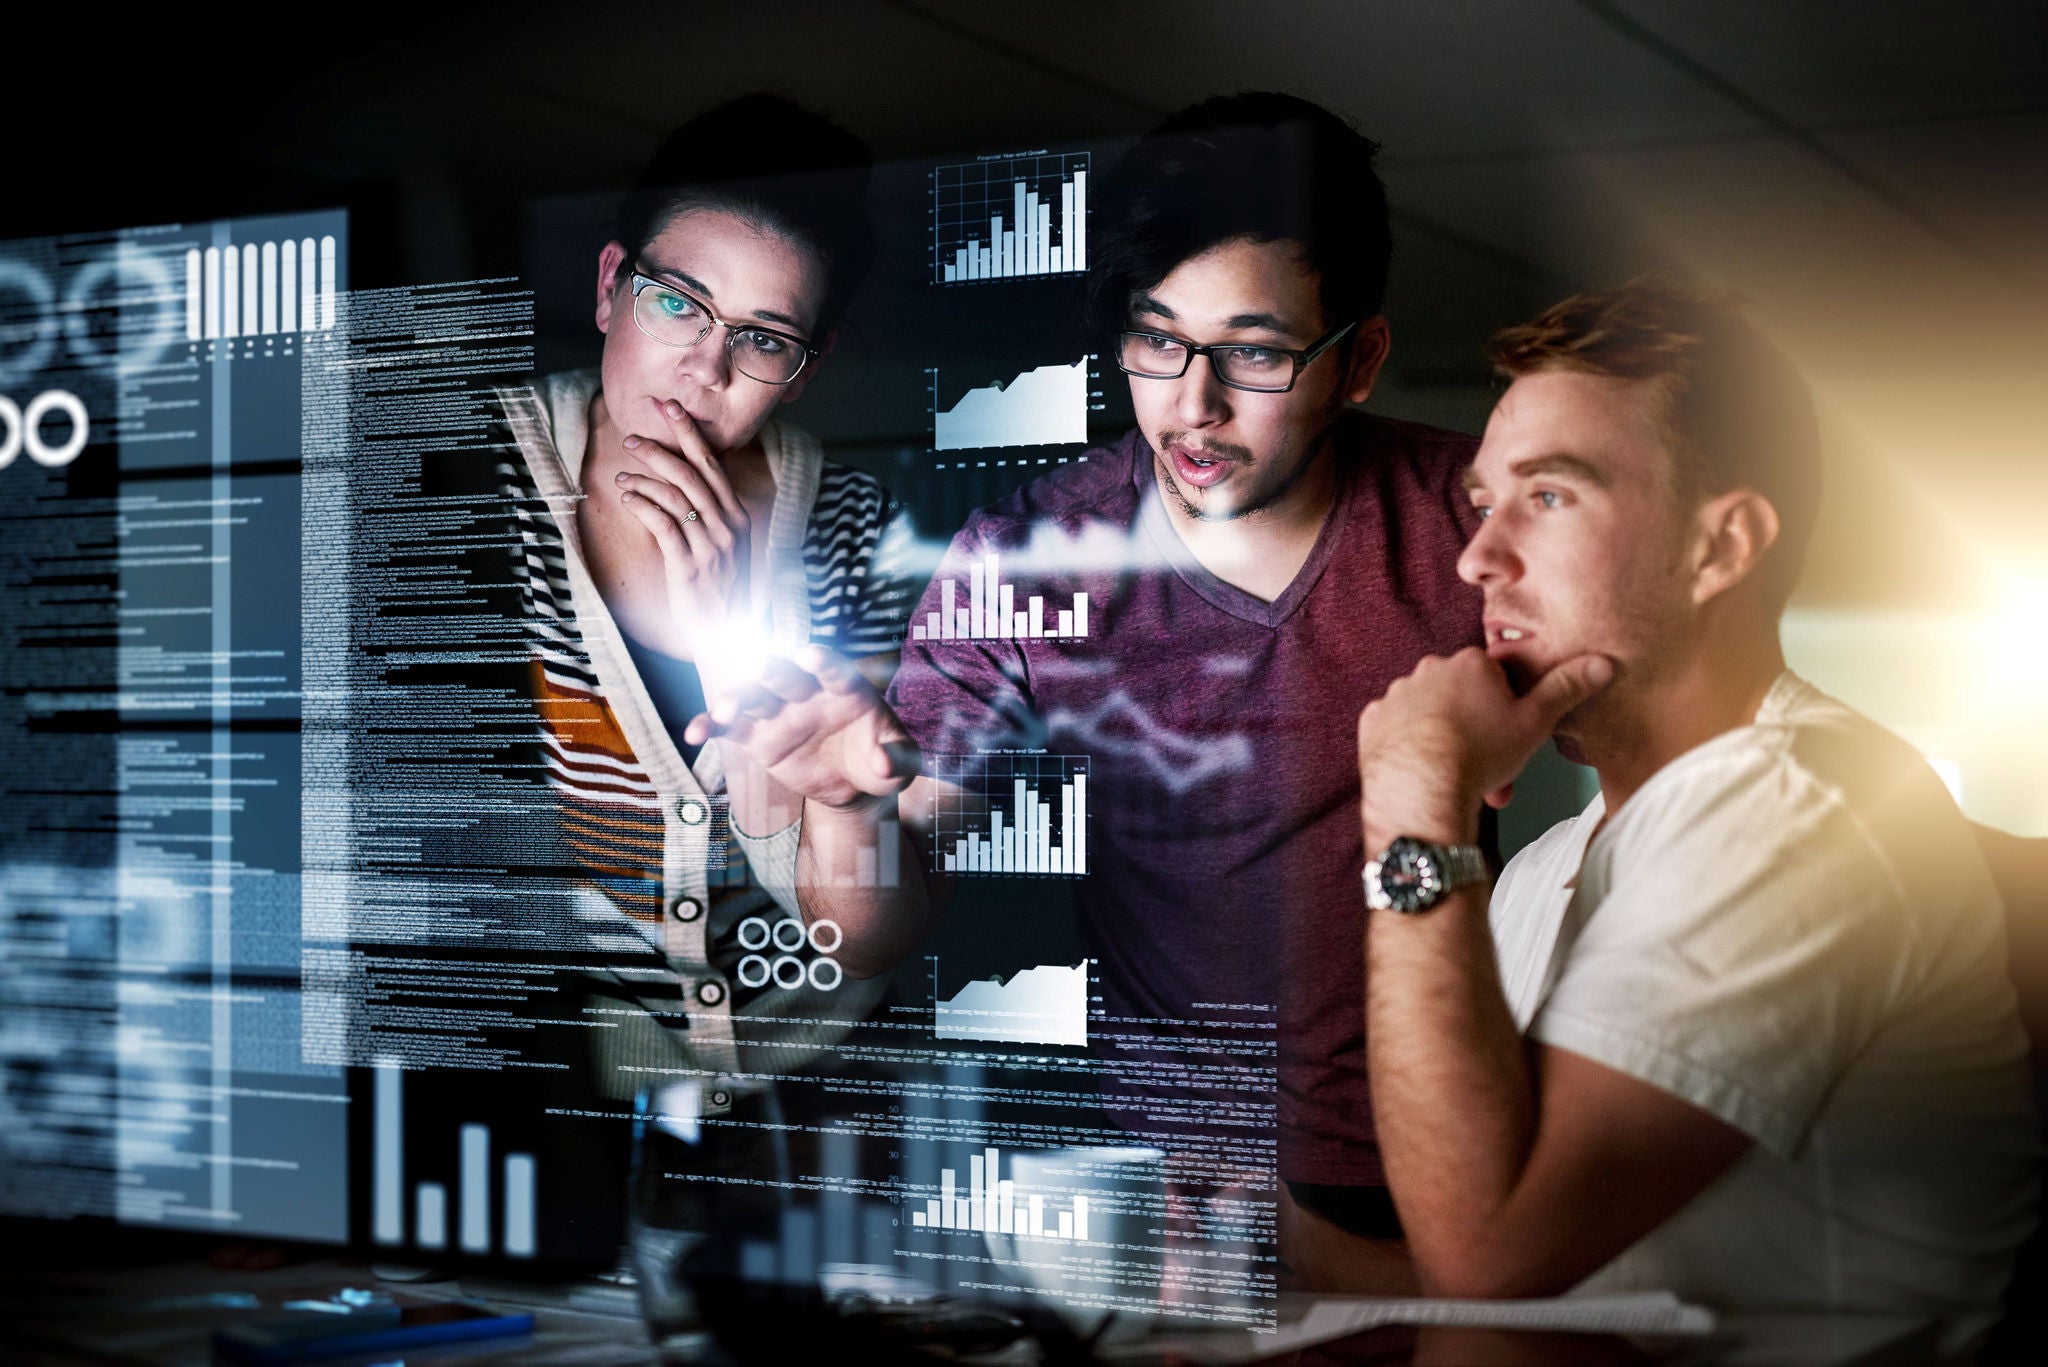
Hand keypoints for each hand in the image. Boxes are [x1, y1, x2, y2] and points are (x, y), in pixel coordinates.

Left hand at [615, 399, 750, 656]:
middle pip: (692, 473)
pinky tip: (627, 497)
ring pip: (675, 496)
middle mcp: (728, 525)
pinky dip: (643, 504)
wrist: (725, 634)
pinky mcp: (690, 565)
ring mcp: (711, 545)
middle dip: (661, 448)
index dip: (689, 432)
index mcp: (736, 515)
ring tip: (622, 476)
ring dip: (644, 479)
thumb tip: (681, 481)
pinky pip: (663, 524)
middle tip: (631, 437)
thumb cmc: (718, 587)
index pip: (712, 464)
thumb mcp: (721, 544)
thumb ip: (708, 513)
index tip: (669, 406)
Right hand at [684, 645, 918, 812]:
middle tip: (764, 667)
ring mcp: (780, 711)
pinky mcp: (757, 735)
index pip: (834, 669)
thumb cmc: (880, 762)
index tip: (810, 654)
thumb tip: (883, 760)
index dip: (823, 661)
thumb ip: (896, 758)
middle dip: (774, 670)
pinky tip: (694, 732)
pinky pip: (731, 728)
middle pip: (787, 676)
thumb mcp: (901, 763)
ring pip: (754, 696)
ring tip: (725, 708)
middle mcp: (808, 692)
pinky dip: (711, 725)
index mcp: (847, 689)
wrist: (853, 785)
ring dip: (737, 697)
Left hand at [1357, 648, 1612, 844]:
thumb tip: (1603, 662)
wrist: (1423, 790)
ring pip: (1430, 715)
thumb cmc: (1483, 753)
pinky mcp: (1372, 722)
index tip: (1512, 742)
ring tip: (1458, 778)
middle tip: (1490, 772)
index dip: (1508, 714)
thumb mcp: (1537, 721)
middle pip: (1461, 699)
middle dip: (1478, 733)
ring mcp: (1397, 694)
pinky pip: (1397, 728)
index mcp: (1469, 662)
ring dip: (1445, 740)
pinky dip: (1410, 745)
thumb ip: (1566, 688)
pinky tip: (1423, 770)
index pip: (1495, 680)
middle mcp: (1428, 669)